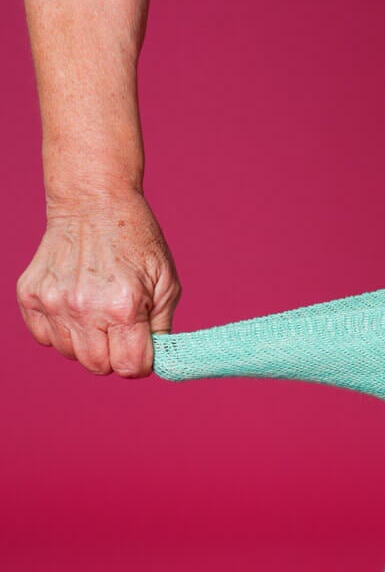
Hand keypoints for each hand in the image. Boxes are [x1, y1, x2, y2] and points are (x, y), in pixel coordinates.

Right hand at [16, 190, 180, 377]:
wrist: (94, 204)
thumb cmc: (137, 242)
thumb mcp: (167, 285)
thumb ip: (162, 329)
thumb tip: (156, 361)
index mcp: (123, 308)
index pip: (129, 367)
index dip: (140, 364)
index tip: (143, 349)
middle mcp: (83, 308)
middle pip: (98, 366)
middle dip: (114, 356)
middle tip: (122, 330)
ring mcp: (52, 302)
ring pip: (70, 354)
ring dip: (88, 343)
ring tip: (99, 312)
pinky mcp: (30, 295)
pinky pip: (44, 337)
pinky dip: (62, 331)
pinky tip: (77, 307)